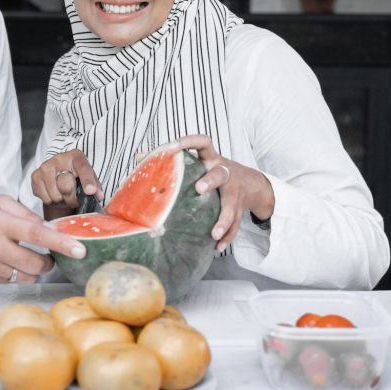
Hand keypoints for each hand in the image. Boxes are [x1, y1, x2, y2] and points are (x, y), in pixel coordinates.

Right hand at [0, 195, 86, 284]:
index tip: (79, 250)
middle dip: (49, 262)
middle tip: (50, 255)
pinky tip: (8, 261)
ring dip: (33, 270)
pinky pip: (10, 281)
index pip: (38, 235)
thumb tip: (45, 227)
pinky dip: (16, 273)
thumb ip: (23, 213)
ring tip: (27, 257)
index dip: (62, 243)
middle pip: (36, 264)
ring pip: (25, 277)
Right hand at [30, 149, 103, 220]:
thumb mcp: (89, 179)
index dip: (87, 180)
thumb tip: (98, 196)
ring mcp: (45, 166)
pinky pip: (46, 199)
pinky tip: (53, 193)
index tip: (91, 191)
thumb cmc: (76, 177)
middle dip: (72, 198)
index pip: (83, 168)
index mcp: (76, 157)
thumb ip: (95, 187)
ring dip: (61, 200)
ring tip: (63, 194)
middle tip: (74, 198)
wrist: (58, 175)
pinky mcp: (35, 176)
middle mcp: (59, 158)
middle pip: (66, 186)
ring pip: (55, 196)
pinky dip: (51, 201)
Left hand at [168, 135, 275, 250]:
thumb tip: (139, 158)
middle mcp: (225, 173)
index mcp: (211, 159)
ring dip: (224, 220)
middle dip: (210, 181)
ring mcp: (235, 191)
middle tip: (198, 189)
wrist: (251, 182)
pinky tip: (217, 247)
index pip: (203, 142)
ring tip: (214, 234)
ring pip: (232, 205)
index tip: (172, 147)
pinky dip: (228, 237)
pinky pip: (236, 224)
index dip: (188, 141)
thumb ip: (172, 160)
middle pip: (220, 174)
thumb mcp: (199, 162)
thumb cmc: (214, 172)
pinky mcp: (240, 208)